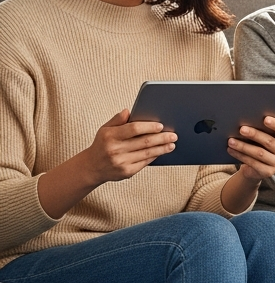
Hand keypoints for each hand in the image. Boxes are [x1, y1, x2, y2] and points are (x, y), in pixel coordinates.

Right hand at [37, 109, 177, 219]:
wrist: (92, 167)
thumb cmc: (102, 145)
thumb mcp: (104, 129)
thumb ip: (117, 120)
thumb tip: (128, 111)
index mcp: (109, 136)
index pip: (133, 129)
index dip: (149, 127)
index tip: (161, 125)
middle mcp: (114, 149)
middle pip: (144, 142)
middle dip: (161, 138)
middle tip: (173, 135)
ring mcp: (121, 162)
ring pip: (147, 153)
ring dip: (162, 148)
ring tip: (172, 144)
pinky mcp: (126, 172)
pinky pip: (145, 162)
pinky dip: (155, 156)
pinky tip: (162, 152)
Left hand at [227, 116, 274, 181]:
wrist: (257, 168)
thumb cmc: (260, 146)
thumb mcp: (264, 138)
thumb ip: (262, 130)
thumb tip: (247, 121)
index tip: (265, 119)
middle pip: (269, 141)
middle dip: (254, 134)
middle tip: (241, 129)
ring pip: (259, 153)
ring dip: (243, 146)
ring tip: (231, 141)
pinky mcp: (269, 172)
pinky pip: (253, 163)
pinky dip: (240, 155)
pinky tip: (231, 150)